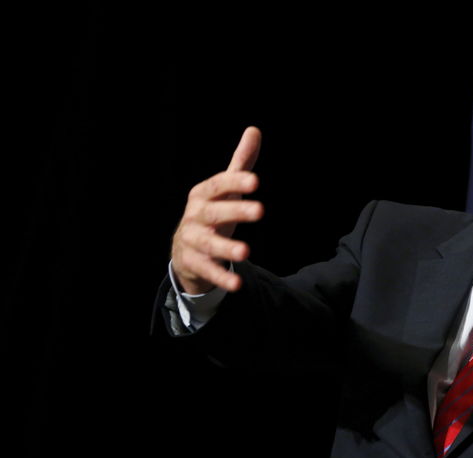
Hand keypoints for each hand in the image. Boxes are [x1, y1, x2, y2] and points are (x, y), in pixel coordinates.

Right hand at [171, 126, 263, 293]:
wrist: (185, 250)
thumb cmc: (212, 213)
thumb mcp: (225, 189)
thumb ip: (240, 163)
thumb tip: (254, 130)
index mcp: (203, 195)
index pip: (219, 185)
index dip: (236, 182)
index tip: (256, 181)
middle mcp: (195, 216)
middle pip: (215, 212)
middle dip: (236, 211)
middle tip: (260, 211)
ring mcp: (192, 240)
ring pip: (209, 243)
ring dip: (226, 247)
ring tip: (246, 252)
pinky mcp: (194, 263)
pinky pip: (208, 270)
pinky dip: (221, 278)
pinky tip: (237, 284)